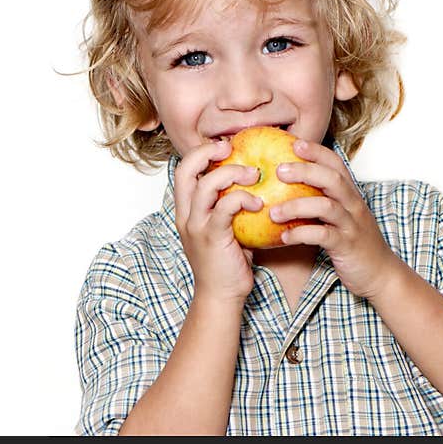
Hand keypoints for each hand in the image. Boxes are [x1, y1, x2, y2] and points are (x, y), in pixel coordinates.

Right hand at [174, 140, 263, 304]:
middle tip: (232, 147)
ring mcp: (196, 226)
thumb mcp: (225, 229)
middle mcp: (186, 215)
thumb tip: (255, 181)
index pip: (183, 170)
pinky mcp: (212, 236)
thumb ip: (230, 206)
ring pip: (206, 184)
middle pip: (186, 169)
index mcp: (186, 210)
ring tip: (254, 174)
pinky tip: (259, 202)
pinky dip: (243, 198)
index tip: (226, 147)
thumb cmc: (228, 263)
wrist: (220, 297)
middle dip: (208, 152)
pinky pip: (226, 207)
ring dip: (232, 173)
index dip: (201, 152)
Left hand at [269, 139, 398, 298]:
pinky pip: (323, 236)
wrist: (379, 273)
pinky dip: (301, 234)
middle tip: (278, 170)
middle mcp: (353, 205)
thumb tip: (286, 186)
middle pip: (332, 179)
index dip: (316, 152)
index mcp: (350, 194)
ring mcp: (352, 225)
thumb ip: (320, 199)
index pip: (336, 164)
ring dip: (296, 206)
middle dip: (304, 171)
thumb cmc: (351, 241)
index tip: (294, 143)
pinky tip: (283, 237)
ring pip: (326, 206)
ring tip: (272, 212)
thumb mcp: (339, 216)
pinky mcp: (347, 246)